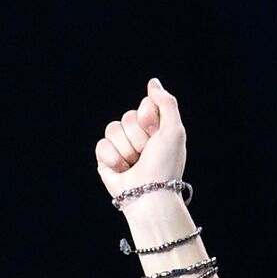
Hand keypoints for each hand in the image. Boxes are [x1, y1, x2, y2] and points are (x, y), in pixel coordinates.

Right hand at [94, 78, 186, 198]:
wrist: (150, 194)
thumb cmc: (165, 166)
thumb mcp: (175, 131)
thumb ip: (167, 103)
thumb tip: (153, 82)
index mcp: (155, 129)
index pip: (144, 105)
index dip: (149, 119)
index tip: (157, 135)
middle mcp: (138, 137)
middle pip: (128, 117)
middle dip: (138, 137)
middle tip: (147, 154)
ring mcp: (121, 147)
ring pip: (113, 129)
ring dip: (127, 149)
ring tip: (135, 165)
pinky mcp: (105, 159)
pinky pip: (101, 145)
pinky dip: (114, 159)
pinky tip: (123, 171)